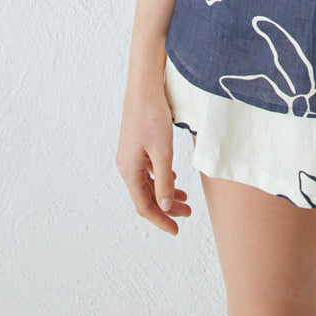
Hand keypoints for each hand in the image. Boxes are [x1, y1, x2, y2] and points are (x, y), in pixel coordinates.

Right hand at [116, 76, 192, 234]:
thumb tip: (164, 207)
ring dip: (165, 193)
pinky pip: (148, 170)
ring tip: (184, 198)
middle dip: (166, 207)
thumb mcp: (162, 151)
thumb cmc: (152, 116)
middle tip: (188, 213)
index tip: (176, 230)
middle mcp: (126, 165)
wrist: (144, 86)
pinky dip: (161, 178)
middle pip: (146, 195)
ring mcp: (131, 154)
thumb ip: (164, 181)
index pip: (144, 205)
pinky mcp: (137, 144)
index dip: (160, 220)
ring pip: (148, 182)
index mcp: (129, 170)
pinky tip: (173, 179)